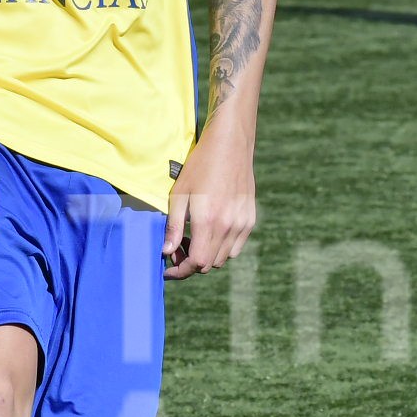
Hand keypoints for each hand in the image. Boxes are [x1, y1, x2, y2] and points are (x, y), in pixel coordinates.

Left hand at [164, 121, 255, 279]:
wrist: (230, 145)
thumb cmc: (200, 166)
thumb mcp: (179, 194)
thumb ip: (174, 226)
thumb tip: (167, 251)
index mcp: (208, 221)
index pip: (196, 263)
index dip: (180, 271)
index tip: (168, 269)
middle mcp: (228, 226)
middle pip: (209, 264)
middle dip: (191, 264)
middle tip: (177, 250)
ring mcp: (242, 224)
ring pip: (224, 258)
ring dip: (207, 256)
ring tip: (194, 240)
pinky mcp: (250, 219)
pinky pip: (236, 247)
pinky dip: (223, 248)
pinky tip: (212, 232)